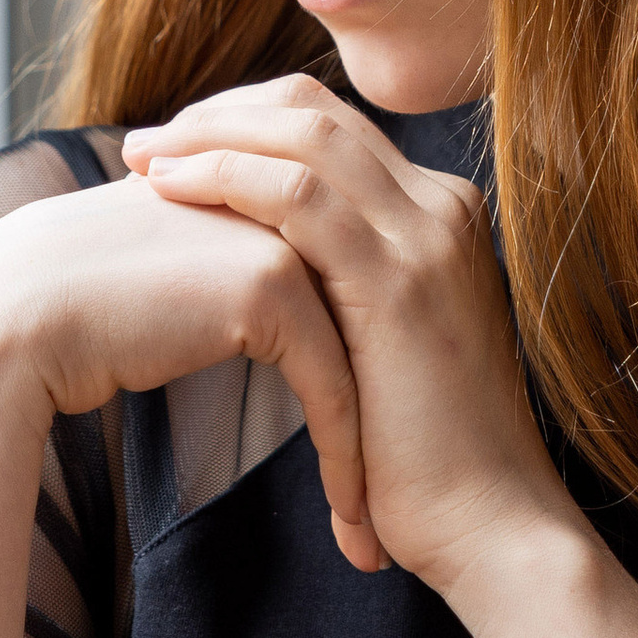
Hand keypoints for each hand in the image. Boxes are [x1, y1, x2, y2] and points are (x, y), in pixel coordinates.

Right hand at [0, 161, 383, 569]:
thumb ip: (216, 274)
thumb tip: (246, 318)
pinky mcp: (268, 284)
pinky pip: (333, 384)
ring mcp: (280, 233)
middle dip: (393, 412)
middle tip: (408, 500)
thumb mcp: (165, 280)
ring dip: (380, 449)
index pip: (349, 280)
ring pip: (365, 353)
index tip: (381, 449)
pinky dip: (346, 459)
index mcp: (260, 186)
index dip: (369, 366)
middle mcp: (280, 197)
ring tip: (380, 531)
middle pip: (373, 312)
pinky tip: (352, 523)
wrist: (7, 318)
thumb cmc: (71, 313)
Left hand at [123, 77, 581, 605]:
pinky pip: (298, 196)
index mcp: (442, 217)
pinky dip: (225, 177)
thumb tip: (267, 277)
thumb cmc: (432, 462)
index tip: (180, 149)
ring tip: (142, 159)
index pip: (335, 126)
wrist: (494, 526)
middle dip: (220, 114)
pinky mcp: (397, 282)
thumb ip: (348, 295)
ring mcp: (426, 238)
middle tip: (146, 142)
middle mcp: (442, 209)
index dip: (249, 122)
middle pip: (316, 110)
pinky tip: (172, 192)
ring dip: (210, 135)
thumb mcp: (390, 351)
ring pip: (305, 134)